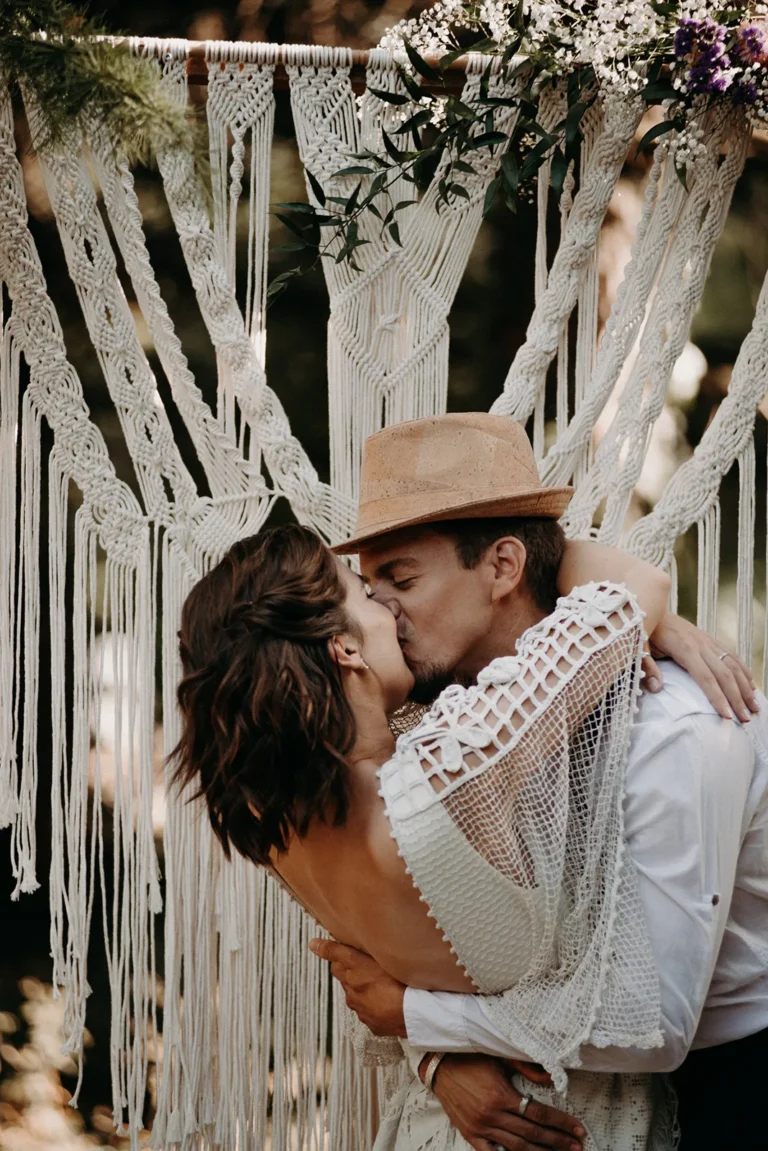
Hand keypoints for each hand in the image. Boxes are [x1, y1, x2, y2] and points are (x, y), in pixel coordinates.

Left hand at [309, 939, 406, 1036]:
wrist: (410, 1012)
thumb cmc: (392, 980)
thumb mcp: (364, 958)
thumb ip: (336, 951)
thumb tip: (311, 944)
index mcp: (350, 978)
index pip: (336, 965)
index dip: (343, 958)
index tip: (351, 954)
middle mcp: (353, 996)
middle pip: (347, 982)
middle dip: (354, 975)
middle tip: (370, 967)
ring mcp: (363, 1012)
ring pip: (359, 998)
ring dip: (366, 991)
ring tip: (384, 984)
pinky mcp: (374, 1025)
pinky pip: (372, 1013)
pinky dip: (377, 1006)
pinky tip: (390, 1001)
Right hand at [426, 1053, 583, 1150]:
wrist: (440, 1065)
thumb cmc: (471, 1058)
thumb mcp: (500, 1057)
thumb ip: (526, 1067)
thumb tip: (552, 1076)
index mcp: (502, 1095)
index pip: (539, 1114)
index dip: (562, 1123)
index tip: (579, 1130)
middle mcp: (492, 1114)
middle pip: (533, 1134)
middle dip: (558, 1141)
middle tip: (577, 1146)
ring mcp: (481, 1127)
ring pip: (517, 1148)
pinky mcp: (471, 1134)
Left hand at [644, 612, 757, 722]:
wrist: (650, 605)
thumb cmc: (643, 629)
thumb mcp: (639, 647)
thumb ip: (647, 667)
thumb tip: (656, 688)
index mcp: (685, 648)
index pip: (706, 678)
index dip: (717, 698)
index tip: (727, 716)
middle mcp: (701, 644)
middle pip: (725, 675)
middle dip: (737, 698)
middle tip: (746, 719)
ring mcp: (707, 641)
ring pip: (733, 665)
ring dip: (746, 687)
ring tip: (755, 707)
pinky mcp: (709, 639)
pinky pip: (731, 655)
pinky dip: (743, 671)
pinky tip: (751, 685)